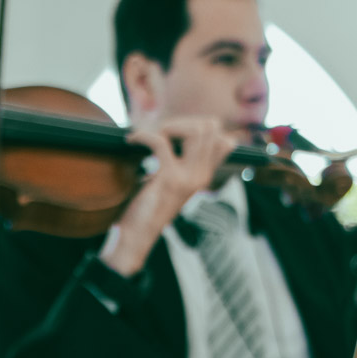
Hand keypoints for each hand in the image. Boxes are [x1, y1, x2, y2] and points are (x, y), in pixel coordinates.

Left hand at [101, 116, 235, 275]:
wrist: (137, 237)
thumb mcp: (171, 184)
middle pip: (210, 128)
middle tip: (159, 131)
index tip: (173, 132)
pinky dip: (144, 135)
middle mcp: (201, 175)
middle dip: (181, 121)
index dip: (198, 127)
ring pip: (194, 130)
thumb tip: (171, 137)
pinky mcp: (169, 178)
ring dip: (168, 124)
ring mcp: (188, 177)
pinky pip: (161, 142)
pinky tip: (133, 140)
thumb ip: (178, 164)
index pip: (223, 140)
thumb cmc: (148, 209)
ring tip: (149, 134)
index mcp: (204, 176)